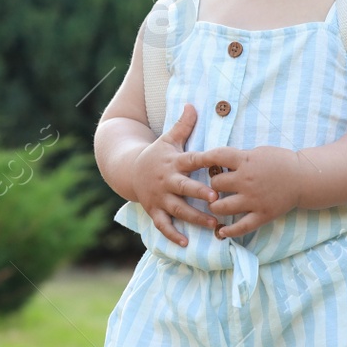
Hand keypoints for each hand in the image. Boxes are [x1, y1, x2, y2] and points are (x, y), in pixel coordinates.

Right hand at [128, 104, 220, 247]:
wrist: (129, 170)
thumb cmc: (157, 155)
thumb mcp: (168, 139)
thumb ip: (183, 125)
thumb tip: (193, 104)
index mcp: (174, 162)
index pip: (191, 161)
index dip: (204, 162)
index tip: (217, 166)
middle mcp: (167, 181)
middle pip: (184, 188)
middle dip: (198, 194)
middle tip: (215, 199)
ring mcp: (160, 197)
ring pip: (178, 209)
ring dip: (194, 218)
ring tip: (213, 225)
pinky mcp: (154, 210)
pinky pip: (163, 225)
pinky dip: (173, 234)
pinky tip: (185, 243)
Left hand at [186, 145, 303, 237]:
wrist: (304, 177)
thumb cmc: (280, 161)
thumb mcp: (258, 152)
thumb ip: (238, 157)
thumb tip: (216, 161)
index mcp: (245, 161)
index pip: (216, 156)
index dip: (203, 158)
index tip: (196, 162)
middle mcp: (246, 181)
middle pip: (215, 185)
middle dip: (211, 186)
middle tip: (214, 188)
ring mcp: (253, 200)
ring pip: (221, 207)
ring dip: (214, 207)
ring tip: (216, 205)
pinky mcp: (262, 215)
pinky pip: (241, 227)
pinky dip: (228, 231)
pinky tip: (221, 231)